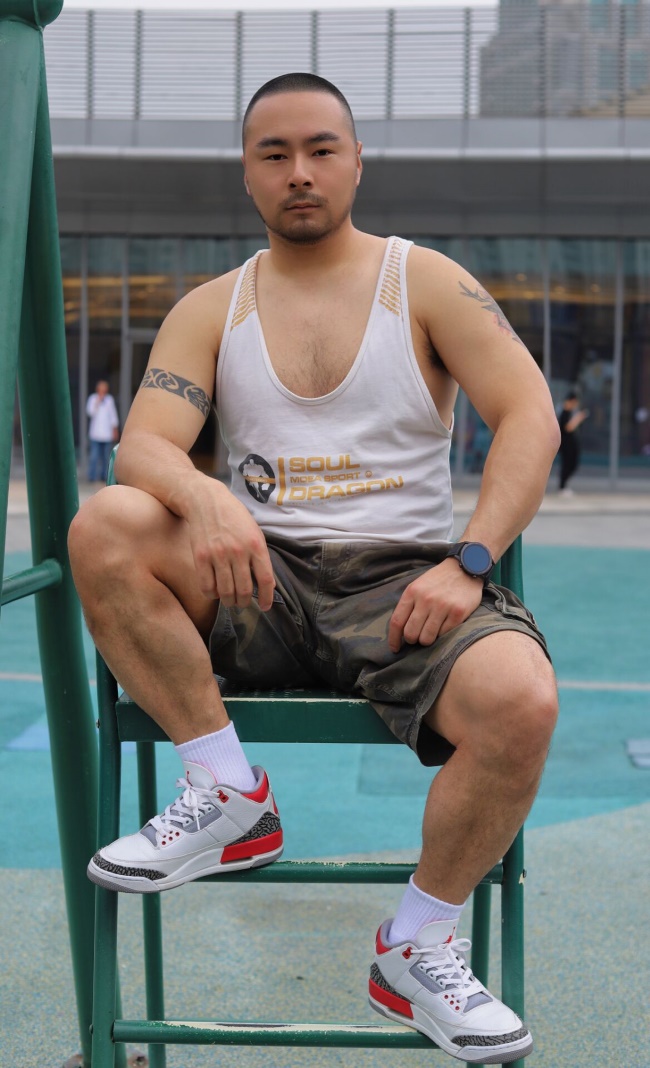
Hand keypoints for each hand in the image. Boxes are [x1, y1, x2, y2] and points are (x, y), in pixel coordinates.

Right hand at [185, 479, 274, 610]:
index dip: (266, 598)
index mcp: (256, 545)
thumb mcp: (254, 531)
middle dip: (244, 602)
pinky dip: (212, 595)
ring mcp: (218, 555)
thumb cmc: (233, 517)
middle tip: (242, 603)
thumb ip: (259, 556)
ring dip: (228, 601)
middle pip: (244, 590)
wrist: (206, 500)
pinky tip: (214, 591)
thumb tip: (265, 583)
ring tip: (229, 600)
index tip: (264, 607)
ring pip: (225, 592)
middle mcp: (238, 552)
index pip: (266, 580)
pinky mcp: (200, 557)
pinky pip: (206, 586)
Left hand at [388, 559, 483, 652]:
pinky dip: (442, 635)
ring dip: (427, 640)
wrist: (465, 567)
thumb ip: (409, 605)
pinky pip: (444, 635)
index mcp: (412, 592)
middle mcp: (425, 599)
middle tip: (417, 637)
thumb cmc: (439, 580)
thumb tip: (400, 630)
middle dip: (412, 640)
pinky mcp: (458, 613)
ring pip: (426, 638)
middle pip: (410, 633)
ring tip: (431, 633)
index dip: (393, 639)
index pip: (396, 622)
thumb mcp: (419, 585)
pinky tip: (444, 626)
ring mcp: (442, 606)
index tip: (395, 649)